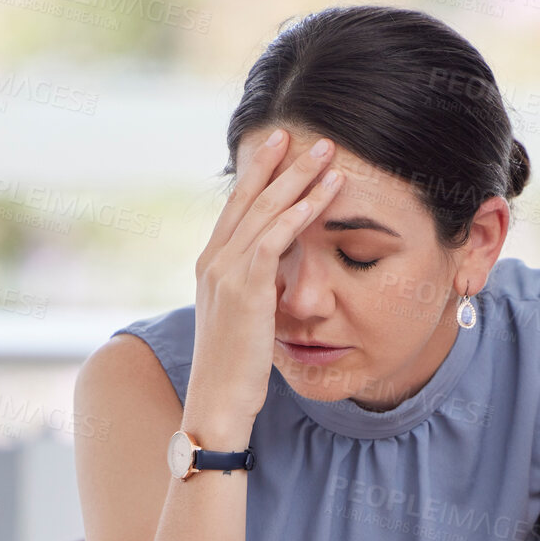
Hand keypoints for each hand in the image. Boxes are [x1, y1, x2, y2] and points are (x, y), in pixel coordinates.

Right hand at [184, 129, 343, 438]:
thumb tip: (279, 276)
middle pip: (249, 198)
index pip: (237, 208)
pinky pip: (274, 240)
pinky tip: (322, 196)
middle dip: (280, 164)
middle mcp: (212, 261)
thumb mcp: (244, 321)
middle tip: (309, 136)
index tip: (280, 148)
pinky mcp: (244, 290)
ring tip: (328, 155)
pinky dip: (298, 214)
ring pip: (264, 211)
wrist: (216, 403)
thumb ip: (256, 290)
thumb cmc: (234, 371)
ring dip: (299, 180)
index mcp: (210, 265)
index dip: (258, 175)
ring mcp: (225, 273)